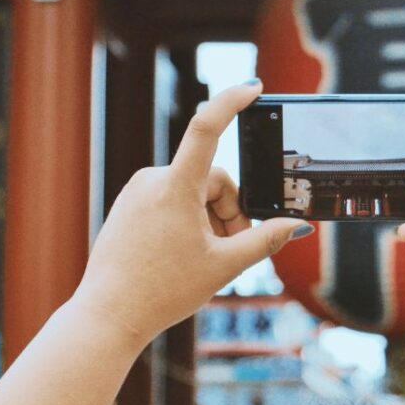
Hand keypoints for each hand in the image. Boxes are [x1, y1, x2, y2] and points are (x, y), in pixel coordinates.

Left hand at [73, 80, 310, 342]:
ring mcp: (137, 193)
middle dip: (230, 213)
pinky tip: (183, 256)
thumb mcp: (224, 267)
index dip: (232, 102)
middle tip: (232, 250)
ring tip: (206, 260)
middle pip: (213, 181)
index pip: (207, 127)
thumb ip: (264, 241)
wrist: (107, 316)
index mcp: (175, 187)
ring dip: (210, 220)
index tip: (253, 88)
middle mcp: (152, 180)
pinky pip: (171, 201)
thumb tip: (296, 226)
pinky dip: (188, 223)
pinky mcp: (129, 206)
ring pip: (193, 193)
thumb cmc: (162, 292)